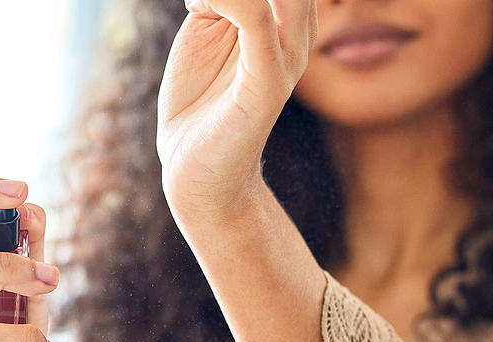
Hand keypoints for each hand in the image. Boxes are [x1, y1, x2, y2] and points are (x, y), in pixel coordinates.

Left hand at [157, 0, 316, 218]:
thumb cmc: (200, 103)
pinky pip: (256, 19)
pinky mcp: (268, 84)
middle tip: (206, 0)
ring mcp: (287, 60)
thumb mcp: (205, 32)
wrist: (197, 172)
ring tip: (202, 1)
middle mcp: (295, 36)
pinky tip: (199, 3)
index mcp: (285, 21)